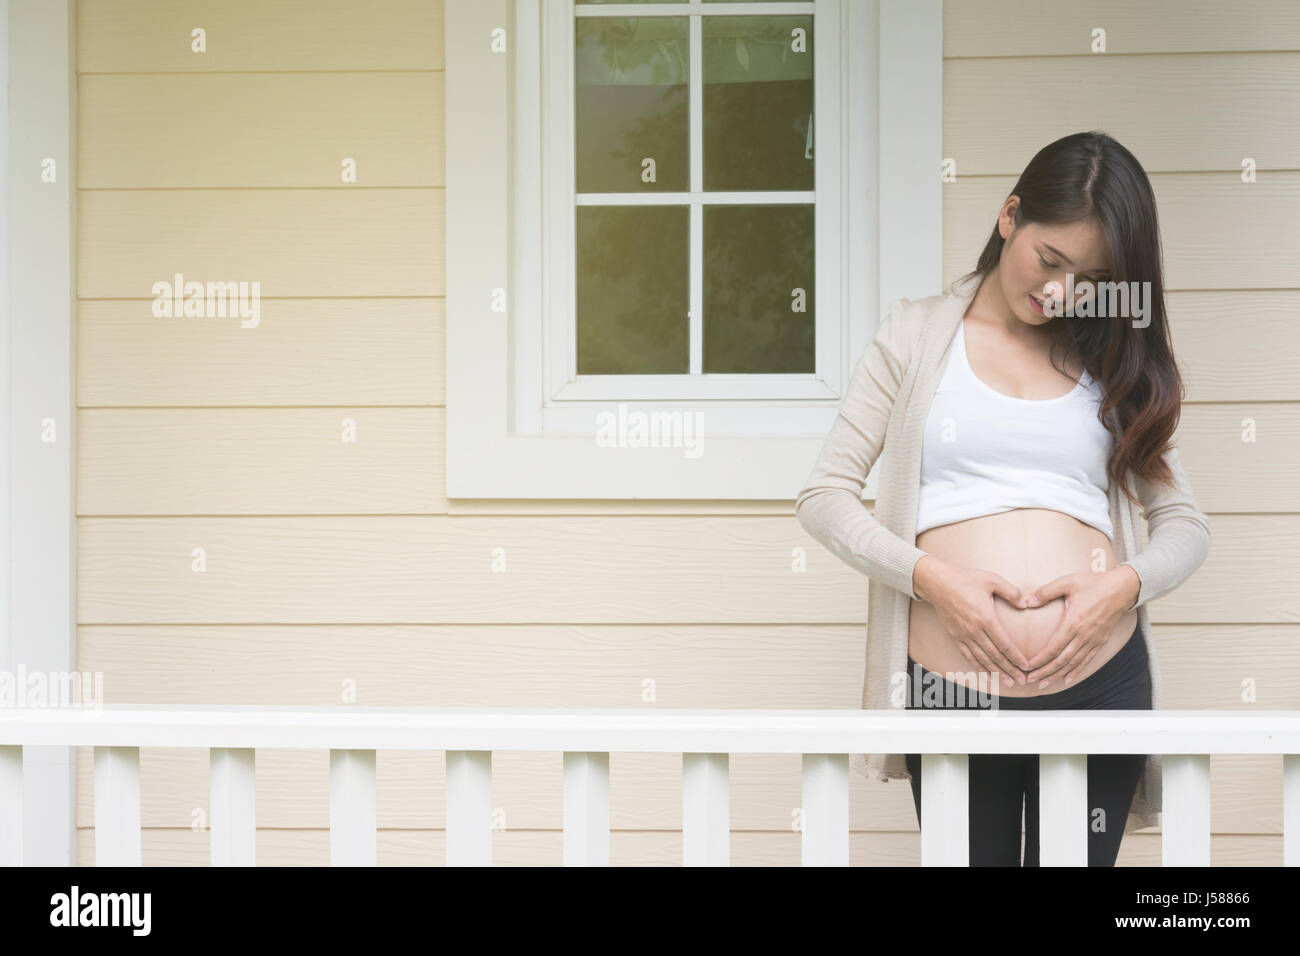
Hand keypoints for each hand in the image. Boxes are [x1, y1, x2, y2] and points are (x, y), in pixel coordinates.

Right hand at [914, 556, 1031, 684]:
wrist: (938, 583)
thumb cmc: (965, 579)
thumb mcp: (992, 579)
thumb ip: (1011, 592)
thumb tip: (1025, 605)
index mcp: (985, 618)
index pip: (1004, 643)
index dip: (1016, 657)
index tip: (1026, 666)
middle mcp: (974, 630)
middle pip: (995, 656)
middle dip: (1010, 670)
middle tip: (1022, 680)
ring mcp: (963, 635)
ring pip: (982, 659)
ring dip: (996, 672)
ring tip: (1008, 682)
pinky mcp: (955, 636)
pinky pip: (968, 656)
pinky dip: (978, 667)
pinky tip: (987, 675)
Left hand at [1019, 569, 1131, 686]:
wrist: (1122, 588)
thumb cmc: (1094, 583)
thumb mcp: (1067, 582)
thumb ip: (1046, 592)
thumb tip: (1027, 601)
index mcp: (1074, 622)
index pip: (1053, 648)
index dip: (1039, 660)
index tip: (1026, 667)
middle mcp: (1084, 635)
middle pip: (1061, 660)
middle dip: (1044, 672)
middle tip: (1030, 681)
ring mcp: (1094, 640)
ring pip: (1073, 663)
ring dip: (1057, 675)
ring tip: (1043, 684)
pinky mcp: (1101, 641)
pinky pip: (1087, 660)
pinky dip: (1076, 671)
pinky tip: (1067, 679)